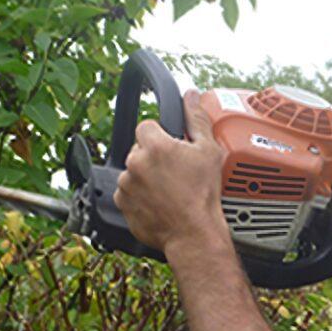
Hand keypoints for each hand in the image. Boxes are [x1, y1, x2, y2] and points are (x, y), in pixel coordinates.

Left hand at [113, 89, 231, 256]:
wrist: (193, 234)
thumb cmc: (203, 196)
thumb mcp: (209, 152)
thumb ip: (197, 119)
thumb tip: (191, 97)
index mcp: (154, 146)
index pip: (146, 126)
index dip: (160, 136)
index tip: (171, 150)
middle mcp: (135, 163)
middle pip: (139, 149)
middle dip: (153, 158)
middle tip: (174, 173)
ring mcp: (126, 184)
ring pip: (133, 171)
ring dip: (145, 177)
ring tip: (168, 190)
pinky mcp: (122, 203)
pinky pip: (128, 192)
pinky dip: (139, 195)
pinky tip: (158, 202)